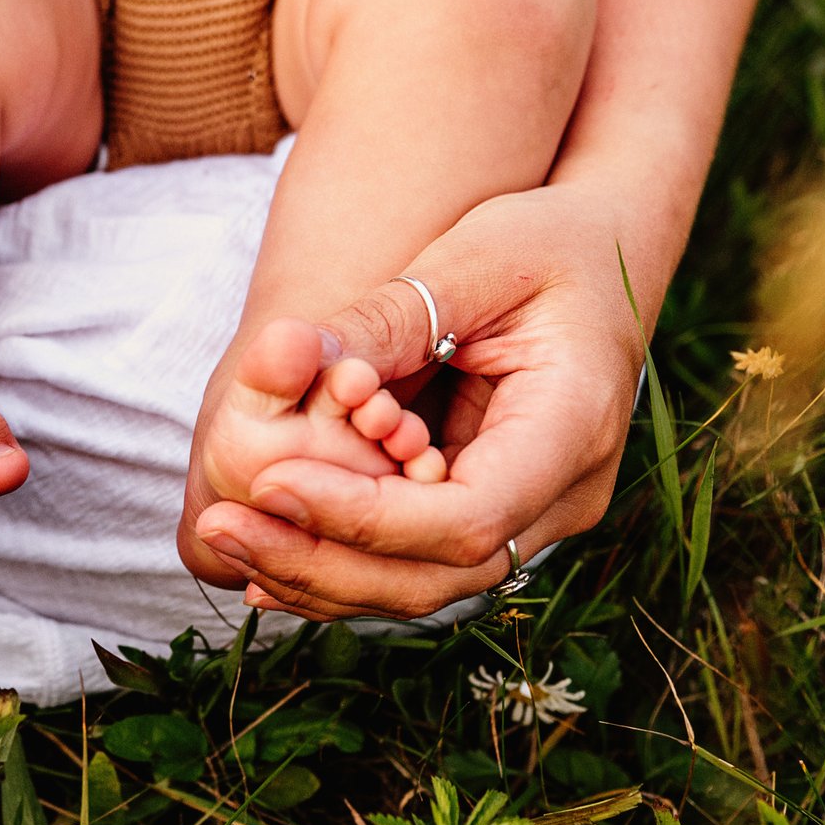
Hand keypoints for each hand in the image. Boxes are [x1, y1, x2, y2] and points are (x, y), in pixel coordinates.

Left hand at [186, 182, 649, 619]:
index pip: (467, 517)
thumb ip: (394, 314)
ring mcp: (536, 517)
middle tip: (218, 526)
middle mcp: (564, 496)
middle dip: (321, 560)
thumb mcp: (476, 255)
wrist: (607, 252)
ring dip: (317, 573)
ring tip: (225, 537)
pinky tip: (263, 548)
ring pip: (423, 585)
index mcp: (574, 430)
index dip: (364, 515)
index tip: (270, 482)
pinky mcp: (495, 513)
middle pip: (439, 574)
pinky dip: (341, 560)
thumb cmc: (550, 239)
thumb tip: (297, 357)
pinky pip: (417, 561)